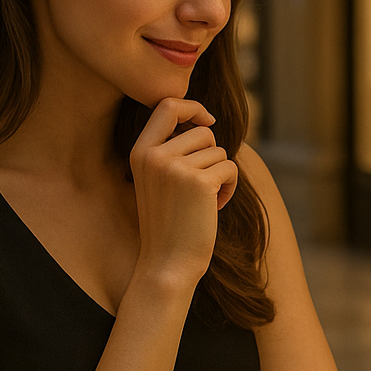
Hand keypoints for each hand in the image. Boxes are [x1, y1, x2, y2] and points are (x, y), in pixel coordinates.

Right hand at [129, 97, 240, 291]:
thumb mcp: (158, 180)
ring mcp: (176, 168)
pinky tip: (214, 208)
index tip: (207, 120)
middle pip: (203, 132)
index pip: (167, 106)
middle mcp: (155, 156)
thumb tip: (206, 122)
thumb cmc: (168, 223)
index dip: (192, 107)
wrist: (167, 263)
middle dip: (212, 155)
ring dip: (221, 175)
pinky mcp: (200, 182)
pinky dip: (230, 187)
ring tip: (205, 201)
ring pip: (219, 152)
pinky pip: (230, 168)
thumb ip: (172, 150)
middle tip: (203, 185)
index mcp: (140, 152)